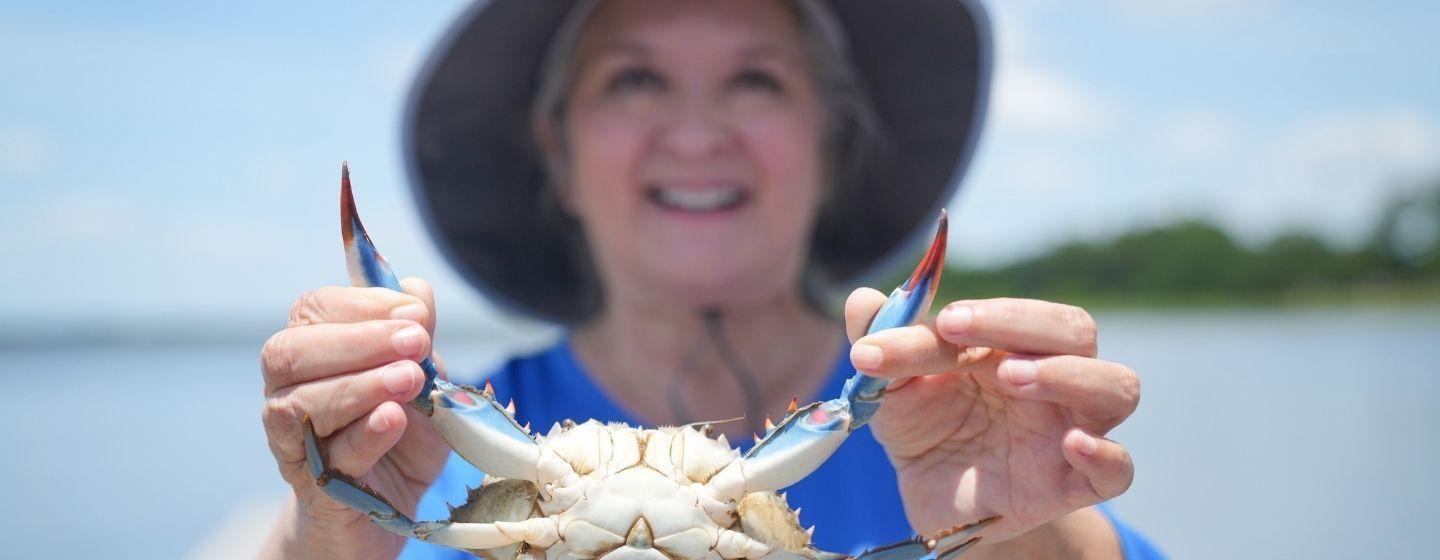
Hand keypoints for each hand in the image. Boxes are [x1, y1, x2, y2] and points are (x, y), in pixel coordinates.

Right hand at [259, 278, 450, 558]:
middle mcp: (289, 390)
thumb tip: (416, 292)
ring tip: (409, 380)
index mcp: (313, 351)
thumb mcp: (423, 380)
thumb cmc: (402, 435)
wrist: (390, 508)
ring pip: (300, 403)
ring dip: (360, 385)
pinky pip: (327, 456)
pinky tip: (392, 419)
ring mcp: (292, 440)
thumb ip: (418, 338)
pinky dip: (362, 434)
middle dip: (357, 341)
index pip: (314, 310)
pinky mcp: (313, 486)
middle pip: (290, 352)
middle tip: (415, 344)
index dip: (363, 305)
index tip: (415, 314)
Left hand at [845, 292, 1138, 546]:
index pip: (1018, 315)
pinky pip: (1119, 470)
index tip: (939, 321)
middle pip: (1075, 331)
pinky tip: (1072, 444)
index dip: (986, 313)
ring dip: (1070, 374)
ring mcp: (1072, 429)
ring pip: (1116, 386)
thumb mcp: (892, 390)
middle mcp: (1053, 379)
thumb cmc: (924, 430)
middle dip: (1022, 323)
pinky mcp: (1076, 485)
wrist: (933, 502)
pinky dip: (1106, 455)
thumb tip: (861, 299)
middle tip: (959, 331)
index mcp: (1013, 345)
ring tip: (1014, 377)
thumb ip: (883, 345)